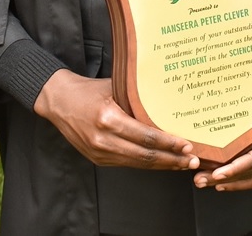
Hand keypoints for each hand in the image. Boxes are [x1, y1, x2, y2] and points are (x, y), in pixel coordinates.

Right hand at [33, 70, 198, 169]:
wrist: (59, 101)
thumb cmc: (90, 90)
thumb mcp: (116, 87)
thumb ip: (139, 97)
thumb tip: (170, 102)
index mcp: (109, 118)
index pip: (145, 136)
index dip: (168, 144)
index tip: (187, 146)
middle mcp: (103, 139)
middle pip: (144, 155)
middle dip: (171, 160)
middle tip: (193, 161)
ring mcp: (99, 152)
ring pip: (137, 163)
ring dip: (162, 165)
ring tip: (182, 164)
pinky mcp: (98, 158)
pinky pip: (127, 163)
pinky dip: (146, 164)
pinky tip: (162, 161)